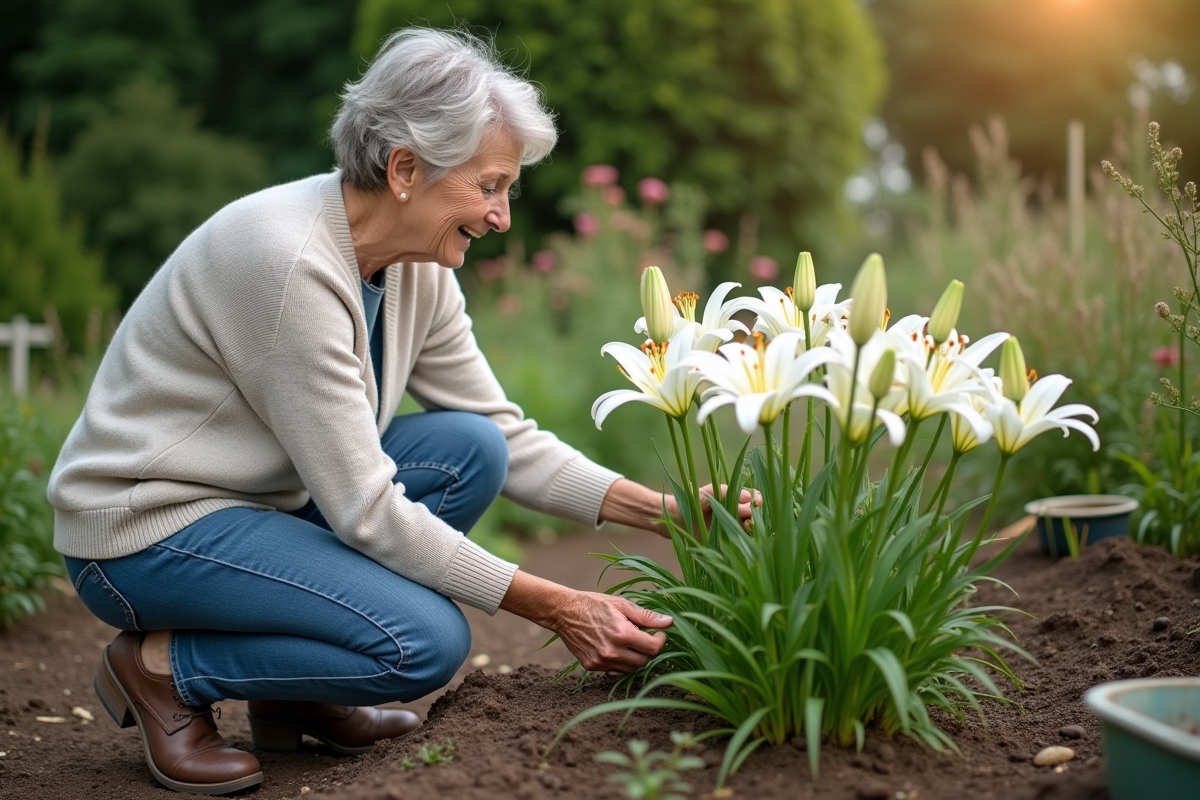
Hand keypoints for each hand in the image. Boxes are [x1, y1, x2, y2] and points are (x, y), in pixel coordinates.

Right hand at [549, 591, 671, 672]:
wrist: (564, 612)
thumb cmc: (594, 604)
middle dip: (649, 650)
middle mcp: (611, 651)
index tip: (659, 633)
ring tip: (631, 642)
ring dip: (636, 657)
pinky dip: (621, 661)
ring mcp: (601, 661)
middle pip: (644, 661)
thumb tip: (668, 622)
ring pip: (631, 669)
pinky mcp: (592, 666)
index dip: (660, 641)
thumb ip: (646, 616)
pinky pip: (615, 670)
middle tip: (645, 637)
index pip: (653, 648)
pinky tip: (617, 648)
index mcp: (621, 633)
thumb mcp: (621, 604)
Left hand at [665, 484, 760, 532]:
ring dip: (751, 526)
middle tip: (746, 512)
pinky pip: (740, 540)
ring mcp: (731, 526)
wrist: (677, 518)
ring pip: (749, 527)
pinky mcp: (726, 540)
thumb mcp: (707, 493)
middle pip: (753, 512)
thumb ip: (725, 491)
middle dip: (753, 512)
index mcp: (732, 498)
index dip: (756, 499)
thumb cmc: (692, 501)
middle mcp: (735, 512)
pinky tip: (744, 536)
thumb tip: (748, 496)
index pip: (752, 497)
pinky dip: (745, 539)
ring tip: (747, 525)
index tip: (755, 501)